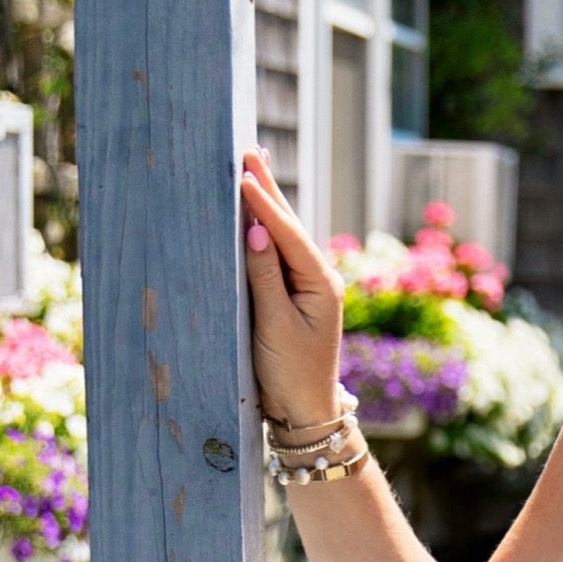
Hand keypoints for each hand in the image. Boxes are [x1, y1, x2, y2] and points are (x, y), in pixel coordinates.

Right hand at [239, 149, 347, 426]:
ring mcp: (307, 287)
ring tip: (253, 166)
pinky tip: (255, 214)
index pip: (287, 234)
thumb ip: (264, 278)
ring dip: (267, 202)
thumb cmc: (290, 373)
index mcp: (319, 283)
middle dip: (268, 188)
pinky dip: (264, 230)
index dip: (264, 203)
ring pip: (283, 236)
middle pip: (288, 225)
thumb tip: (257, 233)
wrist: (305, 412)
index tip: (242, 173)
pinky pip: (277, 255)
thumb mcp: (274, 325)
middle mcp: (317, 278)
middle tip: (250, 149)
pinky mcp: (294, 297)